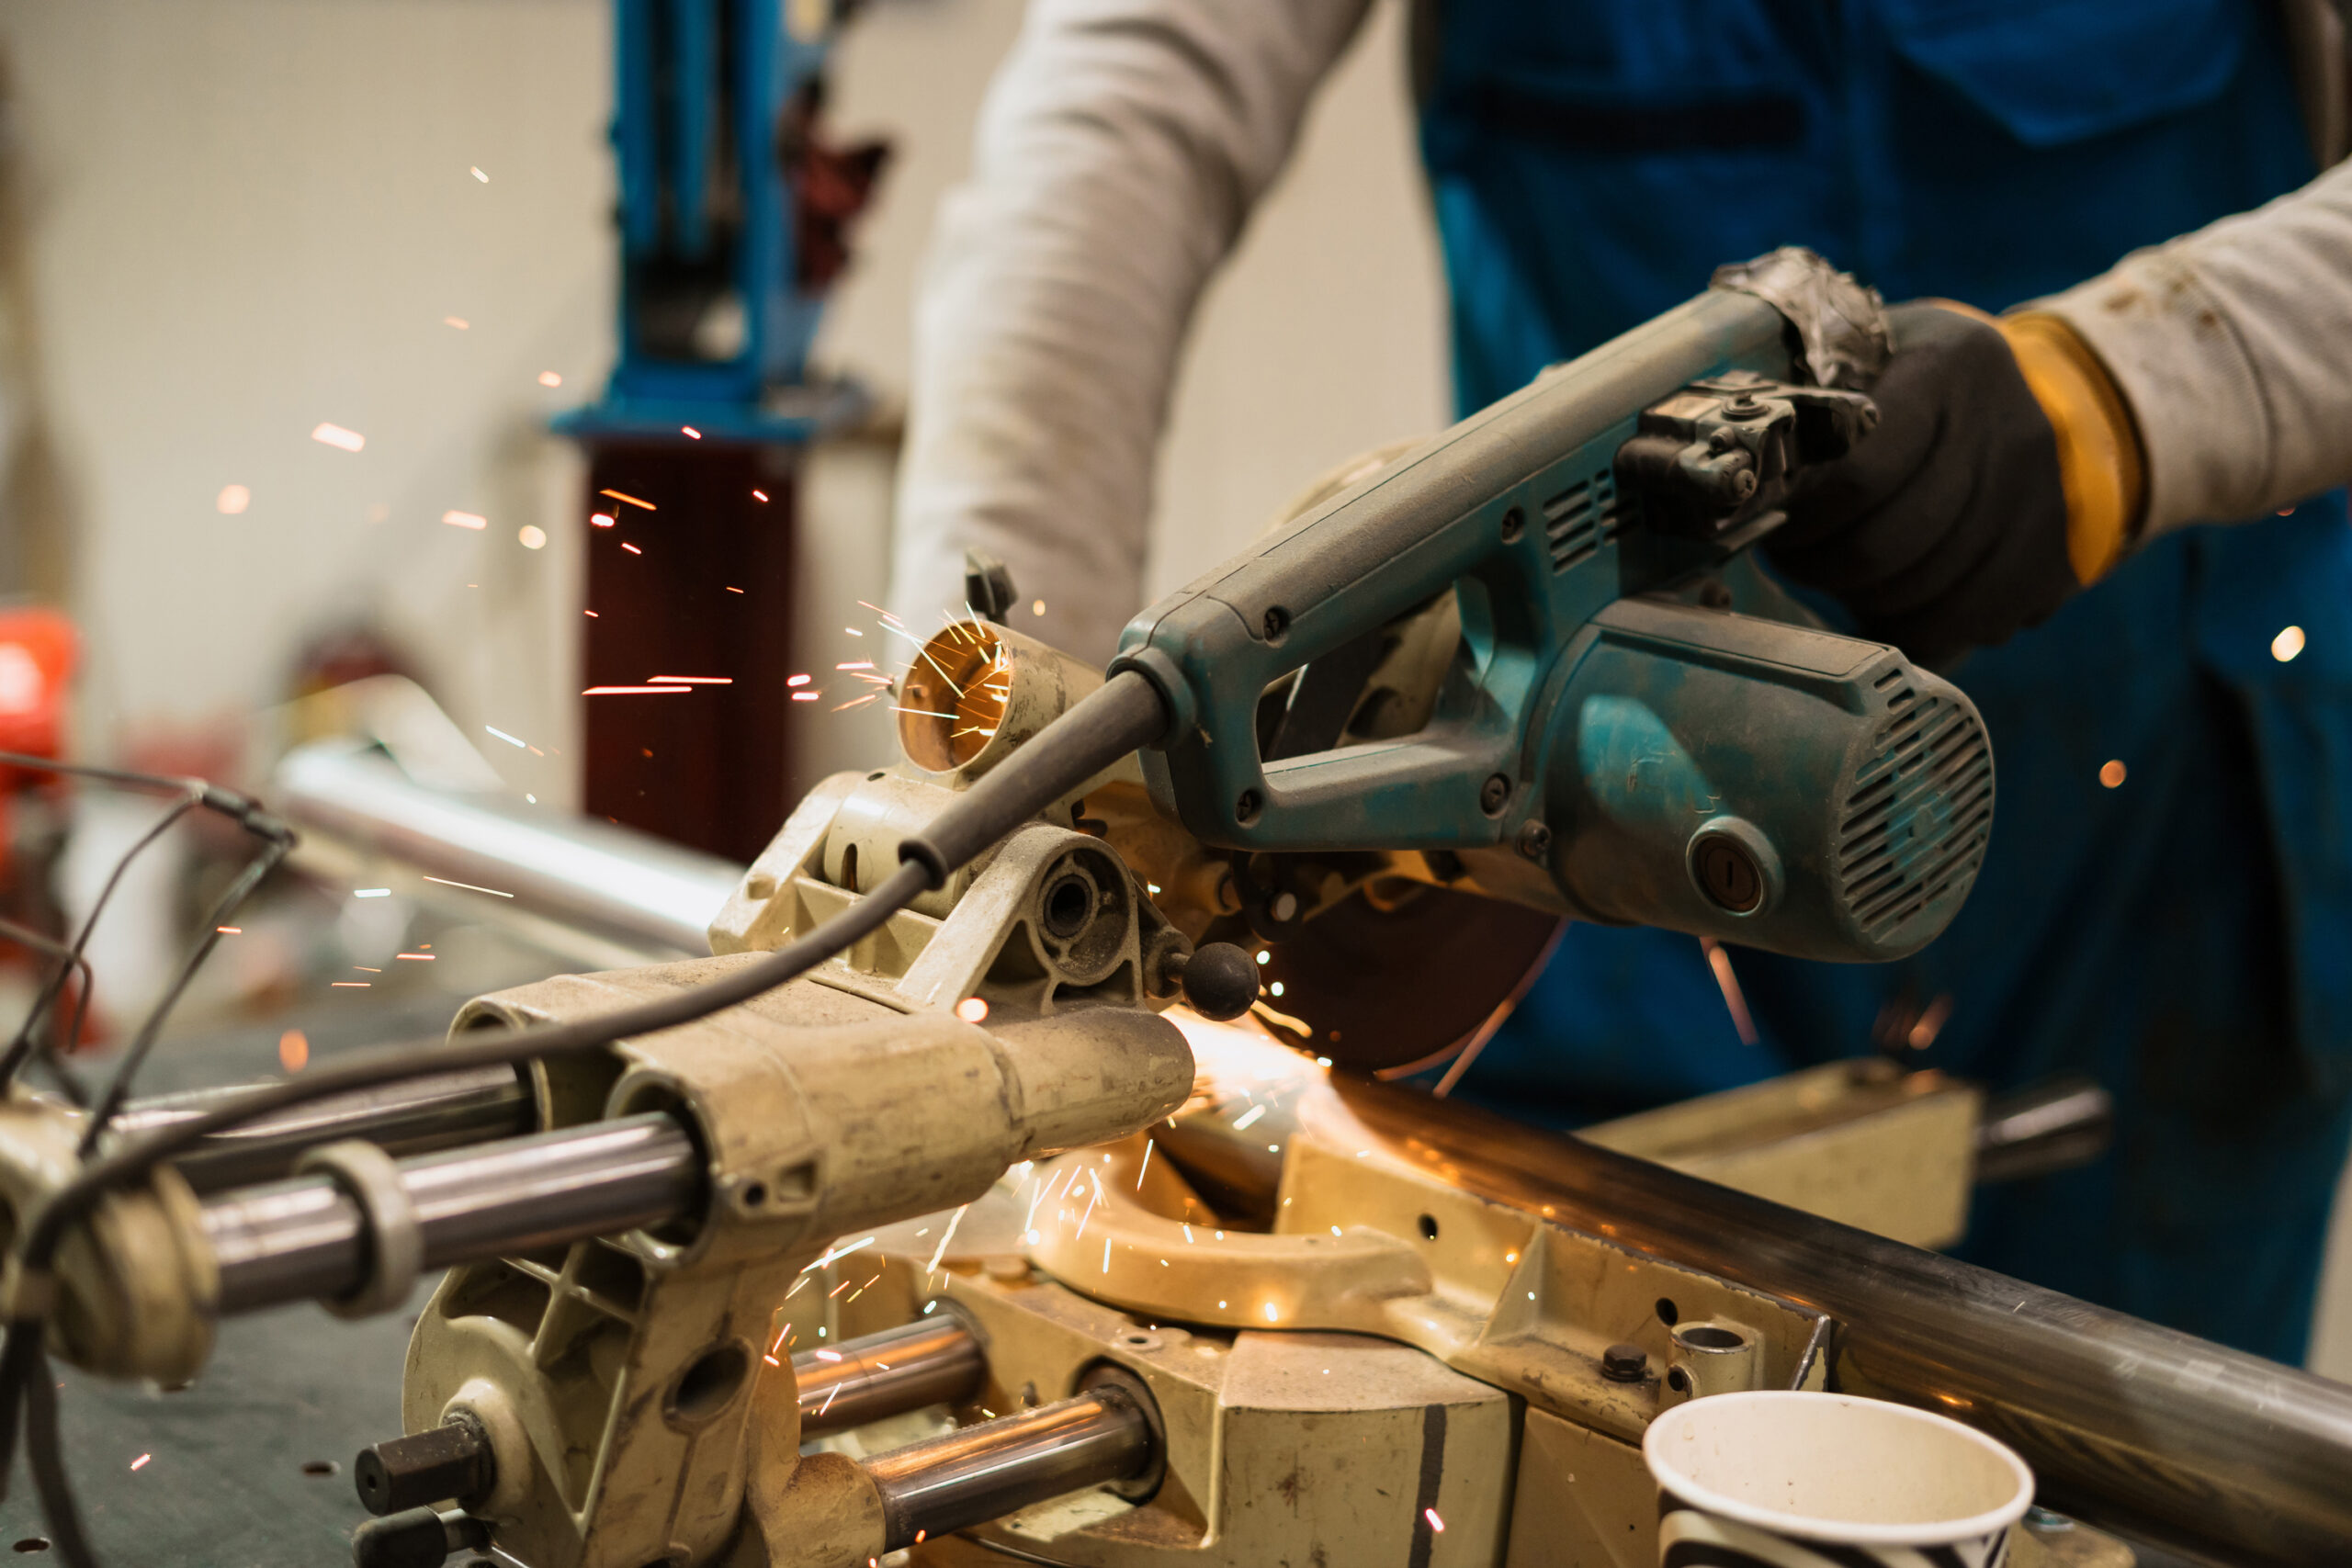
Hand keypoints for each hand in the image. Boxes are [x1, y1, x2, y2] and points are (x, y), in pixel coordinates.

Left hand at [1765, 302, 2077, 663]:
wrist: (2059, 391)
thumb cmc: (1919, 382)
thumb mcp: (1871, 359)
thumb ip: (1811, 408)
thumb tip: (1743, 495)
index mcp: (1949, 366)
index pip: (1857, 475)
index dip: (1803, 516)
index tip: (1776, 519)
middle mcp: (2009, 431)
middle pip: (1884, 547)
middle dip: (1820, 565)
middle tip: (1800, 554)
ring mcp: (2044, 500)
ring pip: (1919, 596)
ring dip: (1861, 598)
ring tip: (1843, 571)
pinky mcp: (2059, 557)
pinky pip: (1963, 627)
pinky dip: (1911, 630)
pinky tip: (1888, 603)